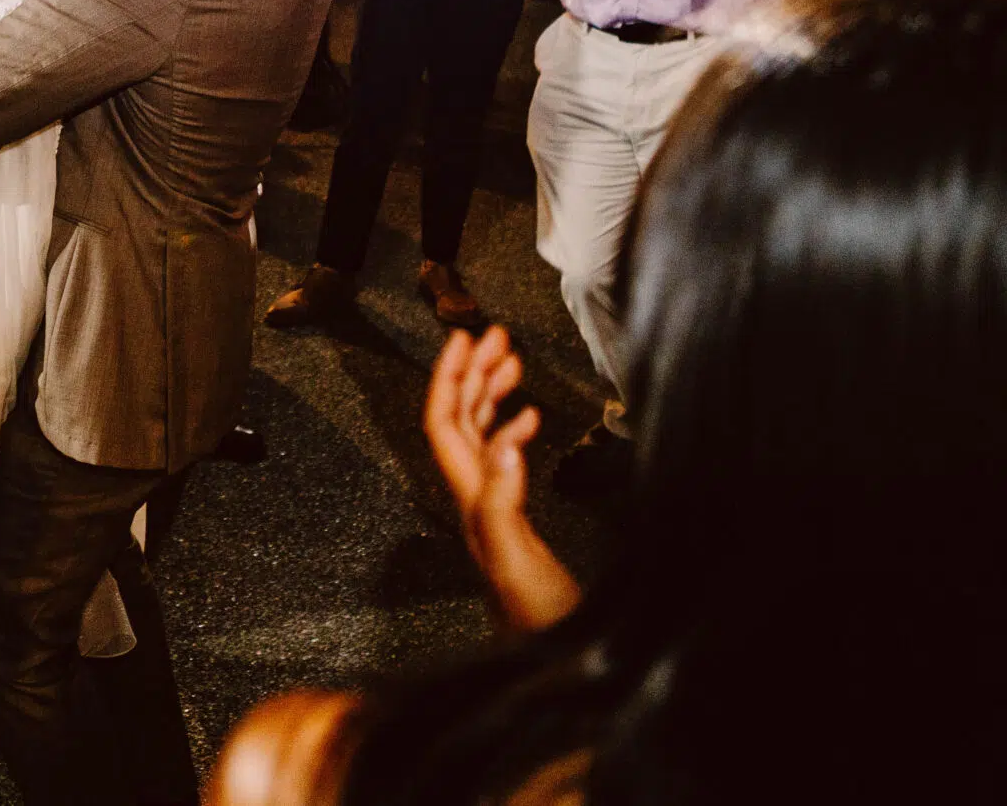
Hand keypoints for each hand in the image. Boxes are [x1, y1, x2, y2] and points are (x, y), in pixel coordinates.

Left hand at [424, 327, 579, 631]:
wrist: (560, 674)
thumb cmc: (540, 624)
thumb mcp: (519, 561)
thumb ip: (505, 504)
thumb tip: (503, 438)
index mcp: (471, 501)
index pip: (445, 425)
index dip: (450, 377)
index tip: (464, 334)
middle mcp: (476, 502)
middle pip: (460, 422)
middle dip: (472, 372)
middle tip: (496, 333)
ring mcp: (496, 513)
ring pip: (481, 438)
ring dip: (491, 394)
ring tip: (511, 360)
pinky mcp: (519, 526)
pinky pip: (505, 464)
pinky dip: (514, 430)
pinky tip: (530, 420)